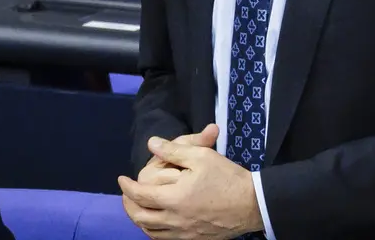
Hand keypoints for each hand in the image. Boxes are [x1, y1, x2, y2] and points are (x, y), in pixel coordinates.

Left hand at [119, 126, 260, 239]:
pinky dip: (154, 232)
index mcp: (174, 198)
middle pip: (140, 217)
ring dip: (139, 219)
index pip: (140, 195)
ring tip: (138, 207)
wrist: (252, 203)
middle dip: (128, 205)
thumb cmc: (226, 177)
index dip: (127, 187)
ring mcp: (184, 233)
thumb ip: (173, 149)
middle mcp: (175, 220)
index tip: (122, 179)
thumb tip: (151, 143)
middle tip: (126, 195)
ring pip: (151, 231)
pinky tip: (156, 223)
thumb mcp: (201, 156)